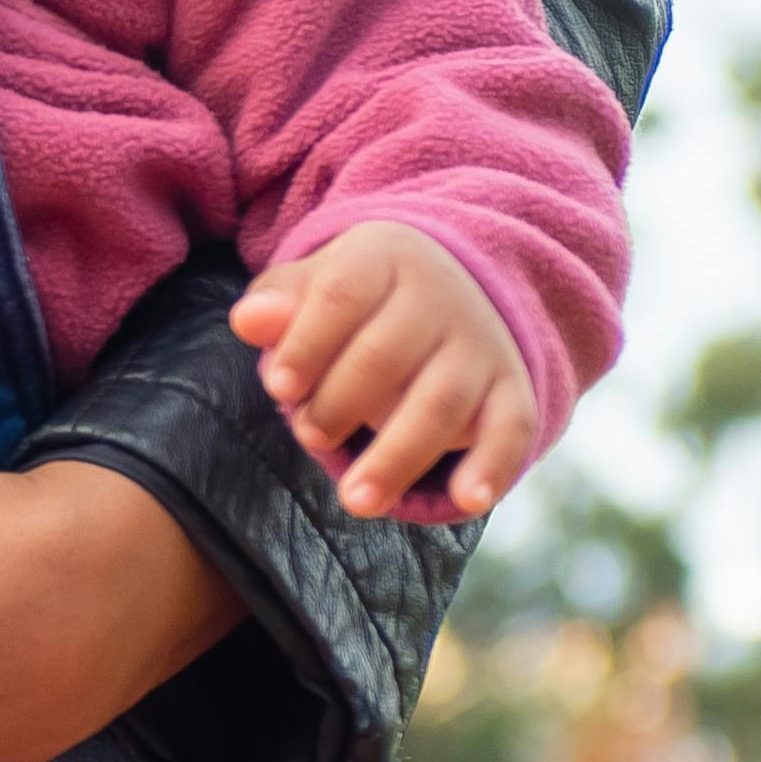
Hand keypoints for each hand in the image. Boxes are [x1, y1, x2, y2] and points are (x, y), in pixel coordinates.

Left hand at [227, 220, 537, 517]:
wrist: (448, 286)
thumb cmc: (354, 301)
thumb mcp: (313, 285)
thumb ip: (279, 303)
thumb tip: (248, 321)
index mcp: (383, 258)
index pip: (343, 294)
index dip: (308, 343)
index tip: (279, 389)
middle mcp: (440, 297)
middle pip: (387, 354)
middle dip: (342, 403)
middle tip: (309, 436)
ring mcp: (480, 344)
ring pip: (442, 401)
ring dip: (398, 456)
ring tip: (357, 502)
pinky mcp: (511, 388)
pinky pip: (511, 427)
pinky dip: (493, 465)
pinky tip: (469, 501)